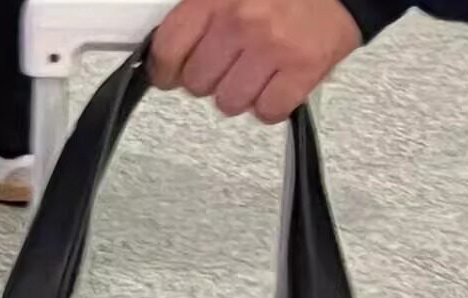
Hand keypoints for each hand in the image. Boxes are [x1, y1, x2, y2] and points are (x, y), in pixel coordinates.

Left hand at [150, 0, 361, 123]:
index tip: (170, 74)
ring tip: (256, 70)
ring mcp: (272, 49)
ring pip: (229, 103)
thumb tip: (170, 54)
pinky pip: (267, 111)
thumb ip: (201, 15)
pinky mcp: (301, 71)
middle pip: (198, 83)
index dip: (166, 69)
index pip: (169, 49)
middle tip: (227, 64)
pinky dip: (270, 105)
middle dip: (209, 79)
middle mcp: (241, 22)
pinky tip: (276, 83)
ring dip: (239, 94)